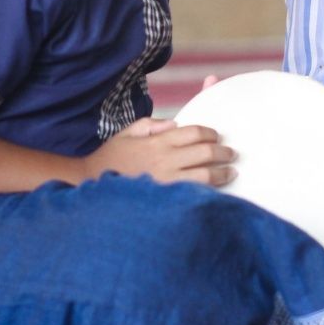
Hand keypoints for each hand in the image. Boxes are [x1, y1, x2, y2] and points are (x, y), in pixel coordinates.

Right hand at [84, 118, 235, 186]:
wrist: (91, 184)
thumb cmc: (111, 158)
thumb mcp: (128, 132)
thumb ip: (152, 124)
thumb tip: (176, 125)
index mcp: (158, 141)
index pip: (195, 132)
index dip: (211, 133)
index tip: (216, 137)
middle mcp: (165, 160)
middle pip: (205, 153)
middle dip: (224, 152)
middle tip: (231, 154)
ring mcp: (166, 182)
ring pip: (205, 176)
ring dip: (222, 173)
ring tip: (230, 173)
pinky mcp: (165, 200)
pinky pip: (193, 195)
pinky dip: (208, 192)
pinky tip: (216, 192)